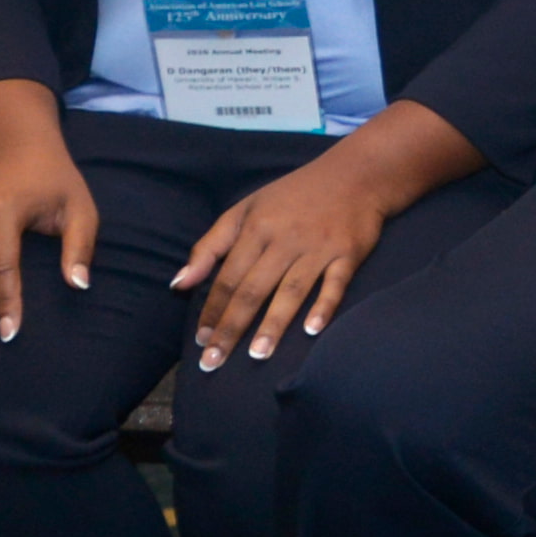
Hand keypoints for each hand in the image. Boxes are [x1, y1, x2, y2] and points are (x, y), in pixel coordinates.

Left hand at [171, 100, 485, 366]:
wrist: (356, 175)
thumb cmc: (294, 196)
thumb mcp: (245, 210)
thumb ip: (210, 246)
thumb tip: (179, 284)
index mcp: (256, 229)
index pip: (227, 277)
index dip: (212, 310)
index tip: (201, 340)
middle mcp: (285, 240)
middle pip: (253, 290)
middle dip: (232, 327)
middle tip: (215, 361)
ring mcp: (318, 248)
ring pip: (290, 291)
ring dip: (273, 325)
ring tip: (258, 355)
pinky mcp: (348, 253)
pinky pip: (335, 284)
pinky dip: (324, 306)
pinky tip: (312, 330)